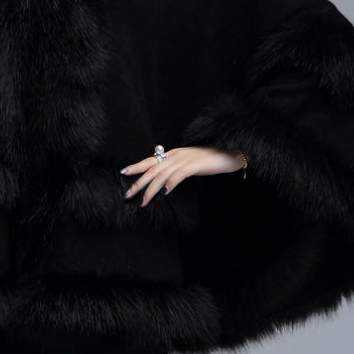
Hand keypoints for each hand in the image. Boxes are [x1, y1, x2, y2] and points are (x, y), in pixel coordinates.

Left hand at [120, 146, 244, 206]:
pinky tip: (164, 192)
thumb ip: (176, 169)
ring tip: (143, 200)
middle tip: (128, 194)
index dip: (137, 166)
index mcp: (173, 154)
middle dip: (139, 182)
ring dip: (151, 189)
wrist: (230, 153)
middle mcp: (176, 155)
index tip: (124, 172)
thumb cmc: (210, 160)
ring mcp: (185, 159)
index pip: (150, 160)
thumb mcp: (189, 163)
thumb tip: (164, 180)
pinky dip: (170, 183)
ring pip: (163, 175)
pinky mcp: (195, 165)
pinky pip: (179, 175)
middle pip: (153, 169)